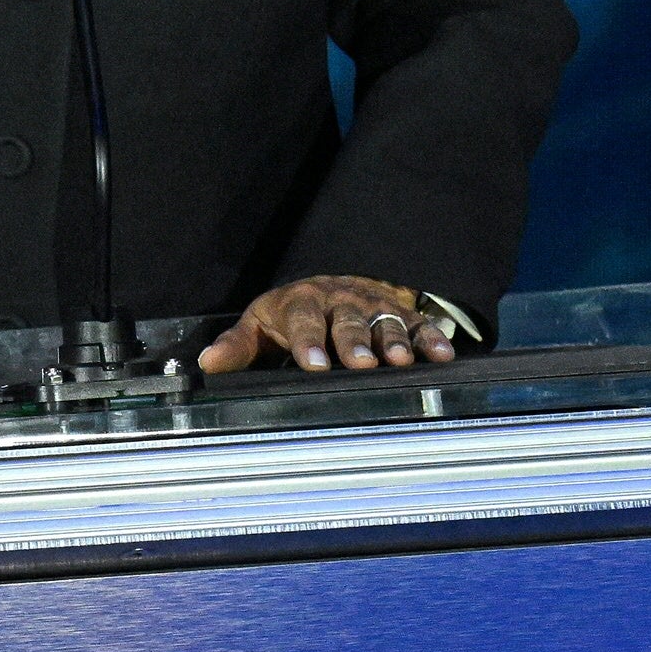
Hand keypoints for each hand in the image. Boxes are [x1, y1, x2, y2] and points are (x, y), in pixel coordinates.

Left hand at [198, 275, 455, 374]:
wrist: (333, 285)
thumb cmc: (291, 315)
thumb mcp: (261, 324)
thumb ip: (238, 346)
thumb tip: (207, 364)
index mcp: (302, 303)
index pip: (303, 321)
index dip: (308, 343)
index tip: (313, 366)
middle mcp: (340, 301)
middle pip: (348, 321)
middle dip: (354, 342)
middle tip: (361, 363)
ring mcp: (374, 306)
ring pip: (385, 322)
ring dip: (394, 341)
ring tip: (400, 361)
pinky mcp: (402, 314)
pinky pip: (420, 325)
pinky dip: (431, 339)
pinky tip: (443, 356)